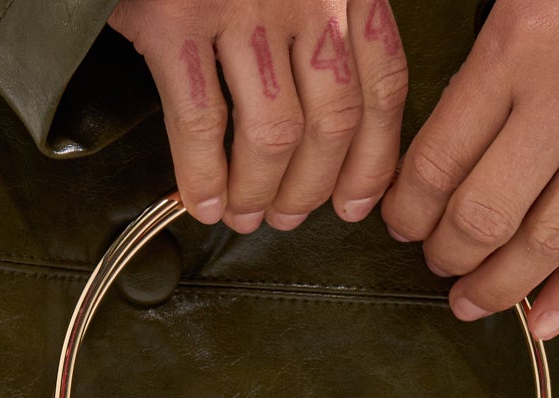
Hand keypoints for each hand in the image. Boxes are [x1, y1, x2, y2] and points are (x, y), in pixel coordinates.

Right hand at [108, 0, 409, 231]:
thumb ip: (324, 24)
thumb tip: (333, 123)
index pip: (382, 85)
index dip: (372, 160)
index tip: (355, 201)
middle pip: (331, 123)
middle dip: (309, 189)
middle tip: (285, 215)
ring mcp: (242, 5)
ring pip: (272, 134)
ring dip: (256, 192)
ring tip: (240, 212)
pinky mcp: (176, 19)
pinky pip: (200, 122)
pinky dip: (202, 175)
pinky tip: (200, 197)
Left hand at [381, 0, 558, 334]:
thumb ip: (483, 68)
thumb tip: (443, 156)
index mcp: (519, 45)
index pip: (440, 160)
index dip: (408, 208)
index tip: (401, 221)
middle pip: (488, 214)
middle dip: (448, 253)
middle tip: (436, 262)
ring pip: (550, 240)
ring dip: (503, 286)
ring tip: (471, 302)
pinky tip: (544, 322)